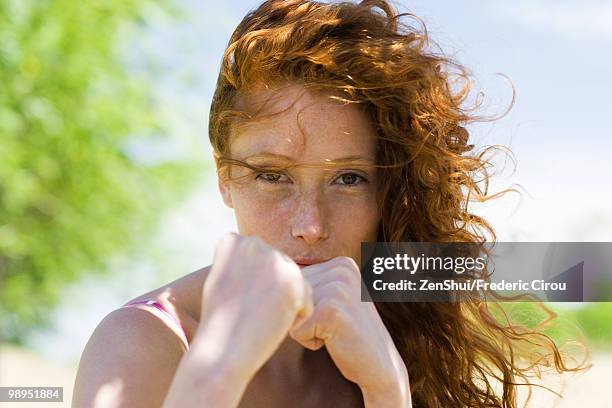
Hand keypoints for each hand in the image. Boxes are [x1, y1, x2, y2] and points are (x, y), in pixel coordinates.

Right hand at [195, 232, 312, 377]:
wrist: (222, 350)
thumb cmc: (220, 322)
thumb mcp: (222, 277)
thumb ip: (242, 260)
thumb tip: (258, 254)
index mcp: (235, 241)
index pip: (264, 260)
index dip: (256, 285)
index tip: (239, 299)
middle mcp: (256, 244)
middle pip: (283, 268)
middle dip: (275, 291)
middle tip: (252, 310)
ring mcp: (275, 261)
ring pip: (298, 283)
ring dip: (286, 303)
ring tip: (260, 316)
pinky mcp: (294, 282)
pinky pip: (307, 302)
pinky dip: (296, 317)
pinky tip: (272, 323)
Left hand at [289, 257, 410, 405]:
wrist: (381, 366)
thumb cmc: (348, 334)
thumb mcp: (332, 297)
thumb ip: (310, 281)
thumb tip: (269, 270)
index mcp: (342, 262)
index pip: (295, 280)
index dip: (307, 305)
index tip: (334, 314)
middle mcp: (342, 268)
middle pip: (291, 293)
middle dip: (305, 316)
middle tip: (335, 326)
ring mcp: (338, 288)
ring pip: (291, 312)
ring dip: (307, 329)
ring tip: (334, 332)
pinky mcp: (331, 311)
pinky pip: (296, 330)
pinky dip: (310, 341)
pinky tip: (335, 341)